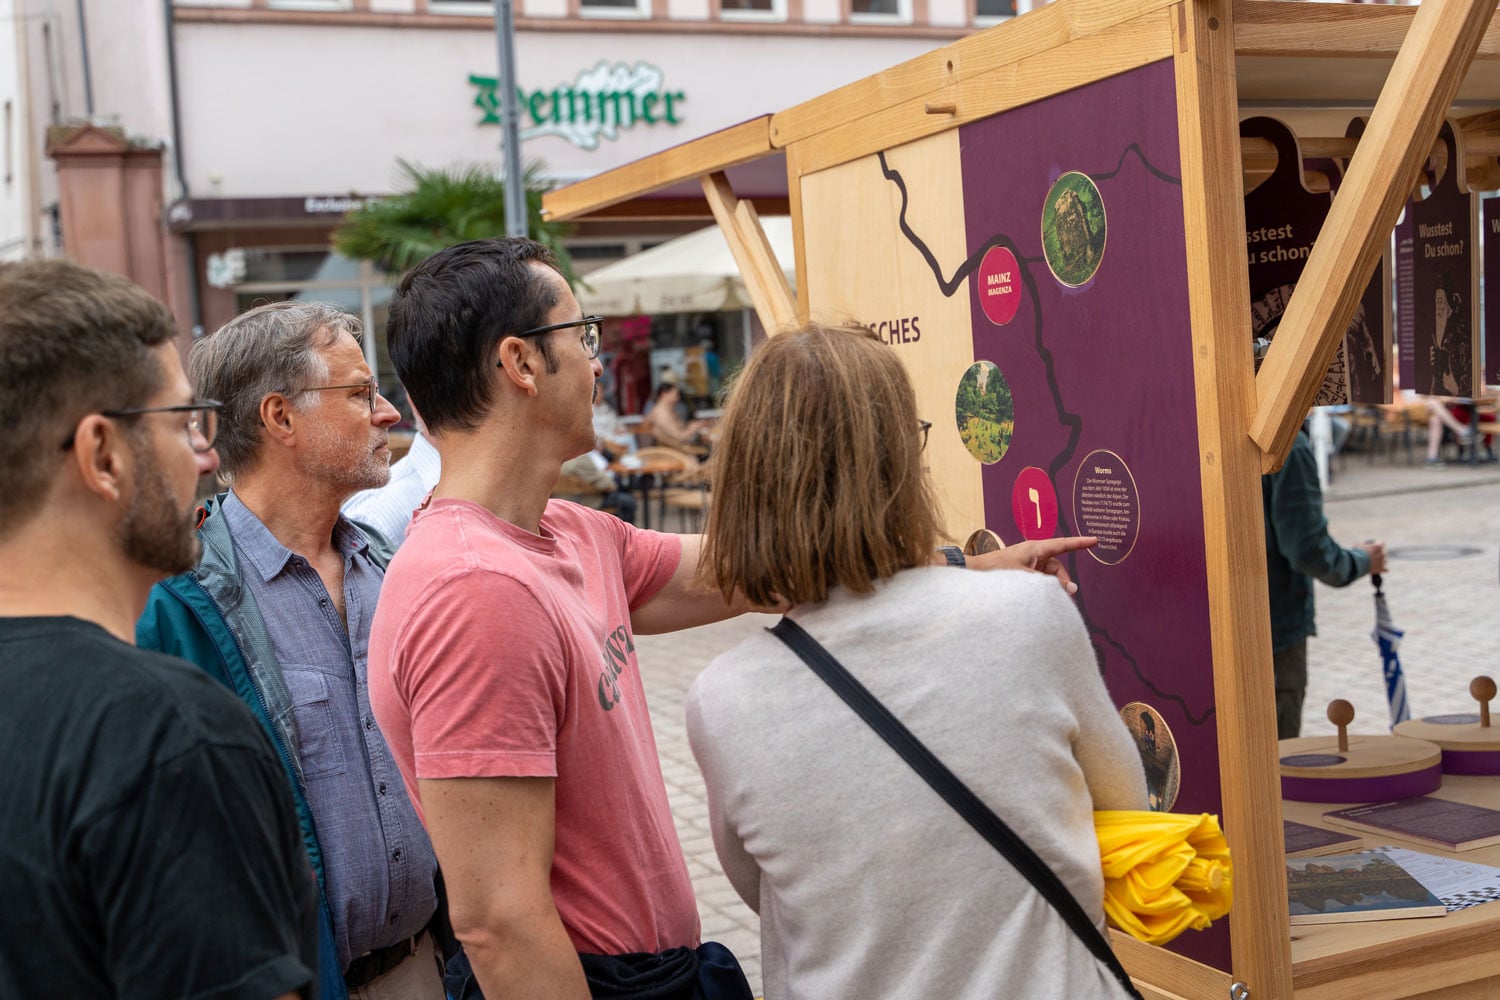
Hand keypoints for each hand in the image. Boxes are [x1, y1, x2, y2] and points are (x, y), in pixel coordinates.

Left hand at [965, 536, 1097, 594]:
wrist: (975, 573)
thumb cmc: (997, 570)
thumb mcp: (1026, 577)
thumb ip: (1048, 584)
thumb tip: (1070, 589)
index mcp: (1036, 548)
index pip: (1063, 545)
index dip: (1080, 543)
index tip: (1095, 540)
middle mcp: (1035, 554)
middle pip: (1057, 568)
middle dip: (1062, 582)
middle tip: (1065, 598)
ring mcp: (1029, 564)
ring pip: (1049, 576)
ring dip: (1051, 588)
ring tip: (1046, 601)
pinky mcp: (1023, 573)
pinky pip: (1039, 580)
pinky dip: (1042, 589)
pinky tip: (1039, 600)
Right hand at [1360, 540, 1386, 575]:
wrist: (1358, 564)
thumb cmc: (1358, 553)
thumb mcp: (1358, 545)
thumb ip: (1361, 544)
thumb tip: (1358, 544)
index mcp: (1378, 546)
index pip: (1381, 542)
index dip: (1378, 542)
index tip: (1374, 544)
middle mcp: (1382, 554)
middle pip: (1383, 552)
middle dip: (1378, 553)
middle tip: (1373, 554)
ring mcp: (1382, 562)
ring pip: (1385, 560)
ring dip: (1381, 561)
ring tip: (1376, 562)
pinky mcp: (1380, 569)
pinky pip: (1385, 569)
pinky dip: (1384, 569)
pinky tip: (1385, 569)